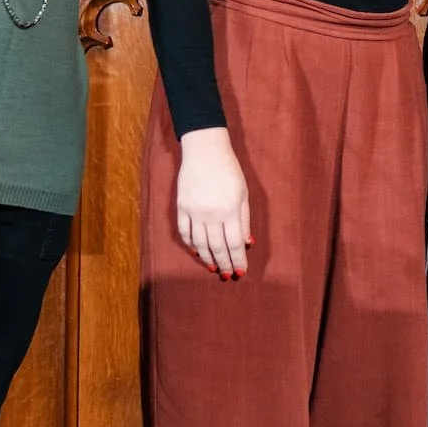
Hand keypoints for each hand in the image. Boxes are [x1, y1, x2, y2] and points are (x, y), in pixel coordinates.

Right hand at [175, 127, 251, 279]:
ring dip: (207, 258)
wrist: (205, 151)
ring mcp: (194, 211)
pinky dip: (191, 244)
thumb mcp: (243, 194)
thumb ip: (244, 220)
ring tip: (214, 267)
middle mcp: (211, 214)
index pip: (234, 243)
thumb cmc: (229, 171)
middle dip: (224, 263)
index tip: (241, 272)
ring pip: (199, 243)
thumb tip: (246, 243)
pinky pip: (184, 232)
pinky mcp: (181, 207)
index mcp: (230, 210)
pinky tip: (197, 251)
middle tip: (227, 275)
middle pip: (217, 247)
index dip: (238, 260)